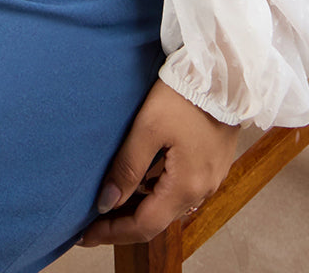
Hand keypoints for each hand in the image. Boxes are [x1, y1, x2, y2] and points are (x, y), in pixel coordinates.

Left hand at [79, 80, 239, 247]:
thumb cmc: (184, 96)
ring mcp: (210, 178)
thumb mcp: (148, 128)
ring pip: (168, 206)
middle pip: (157, 220)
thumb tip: (106, 203)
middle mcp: (202, 190)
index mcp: (186, 187)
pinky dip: (156, 193)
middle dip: (122, 223)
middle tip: (91, 221)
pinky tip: (139, 182)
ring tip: (110, 200)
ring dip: (139, 207)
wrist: (224, 73)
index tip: (84, 235)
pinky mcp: (212, 164)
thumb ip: (127, 167)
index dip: (112, 233)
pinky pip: (180, 190)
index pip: (144, 226)